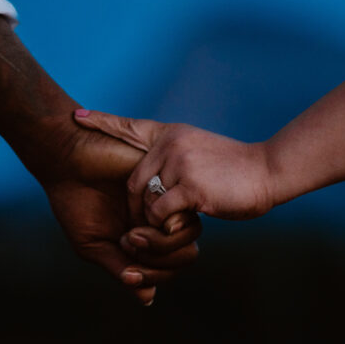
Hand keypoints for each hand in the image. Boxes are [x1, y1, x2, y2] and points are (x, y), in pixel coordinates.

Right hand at [32, 114, 200, 305]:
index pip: (167, 270)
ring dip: (160, 245)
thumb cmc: (75, 202)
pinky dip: (161, 223)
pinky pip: (182, 212)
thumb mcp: (94, 245)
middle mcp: (159, 223)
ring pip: (188, 238)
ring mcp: (165, 204)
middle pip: (184, 257)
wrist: (68, 161)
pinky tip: (139, 216)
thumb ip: (121, 268)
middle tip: (129, 245)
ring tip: (132, 233)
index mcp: (144, 241)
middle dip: (159, 263)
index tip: (128, 271)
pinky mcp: (167, 183)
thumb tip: (148, 299)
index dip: (153, 277)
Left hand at [73, 110, 277, 227]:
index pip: (129, 127)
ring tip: (175, 225)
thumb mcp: (201, 153)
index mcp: (171, 134)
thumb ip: (176, 162)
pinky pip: (160, 213)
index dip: (101, 122)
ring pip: (145, 201)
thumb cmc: (237, 170)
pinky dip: (167, 226)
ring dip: (155, 221)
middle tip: (142, 228)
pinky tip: (186, 223)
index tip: (75, 115)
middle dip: (134, 209)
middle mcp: (171, 144)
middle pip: (132, 181)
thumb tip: (157, 184)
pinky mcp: (190, 187)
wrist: (269, 171)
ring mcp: (180, 163)